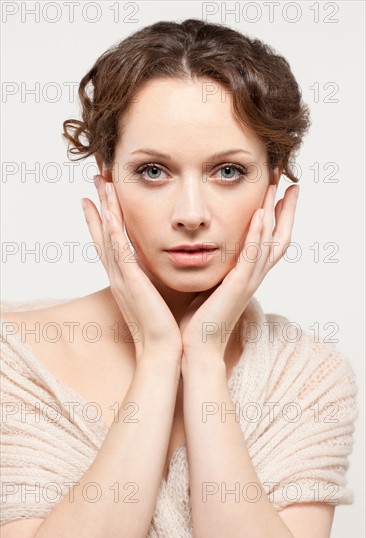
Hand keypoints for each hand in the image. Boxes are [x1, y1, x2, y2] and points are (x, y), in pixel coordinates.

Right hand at [81, 174, 182, 363]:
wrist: (164, 351)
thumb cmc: (164, 327)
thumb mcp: (157, 296)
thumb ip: (154, 279)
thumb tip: (161, 264)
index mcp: (126, 279)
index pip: (111, 243)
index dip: (103, 220)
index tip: (100, 198)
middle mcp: (119, 276)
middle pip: (103, 234)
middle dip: (99, 206)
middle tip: (96, 180)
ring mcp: (122, 279)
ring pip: (109, 237)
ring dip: (104, 210)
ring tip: (101, 185)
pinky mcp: (131, 283)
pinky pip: (119, 252)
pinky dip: (111, 232)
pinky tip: (108, 213)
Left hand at [179, 183, 299, 363]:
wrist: (196, 348)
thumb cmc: (199, 320)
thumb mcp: (210, 285)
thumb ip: (216, 267)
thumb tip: (207, 250)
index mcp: (247, 276)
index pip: (269, 241)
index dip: (278, 217)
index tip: (278, 192)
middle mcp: (253, 277)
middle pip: (279, 237)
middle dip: (286, 209)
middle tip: (290, 182)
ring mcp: (248, 281)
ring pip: (270, 242)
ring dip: (275, 213)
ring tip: (278, 187)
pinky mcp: (238, 286)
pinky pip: (252, 256)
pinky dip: (257, 234)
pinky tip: (260, 214)